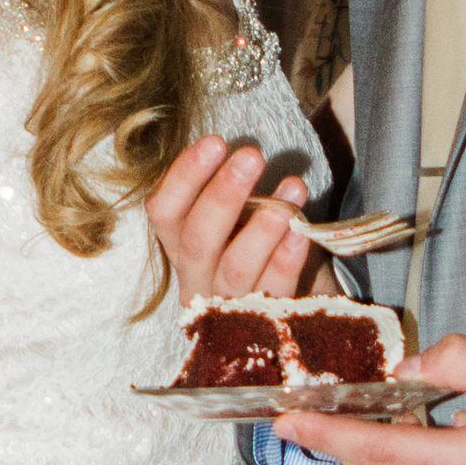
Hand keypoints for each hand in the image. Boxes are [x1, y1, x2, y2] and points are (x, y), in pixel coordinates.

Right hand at [145, 136, 313, 304]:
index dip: (184, 176)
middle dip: (223, 194)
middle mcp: (195, 278)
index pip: (164, 211)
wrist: (293, 305)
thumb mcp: (235, 216)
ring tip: (291, 189)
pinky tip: (302, 229)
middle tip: (252, 157)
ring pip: (235, 269)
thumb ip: (229, 189)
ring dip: (261, 227)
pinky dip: (288, 257)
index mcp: (178, 245)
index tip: (216, 142)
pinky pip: (275, 288)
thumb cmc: (257, 244)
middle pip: (197, 240)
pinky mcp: (265, 322)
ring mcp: (228, 306)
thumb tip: (242, 152)